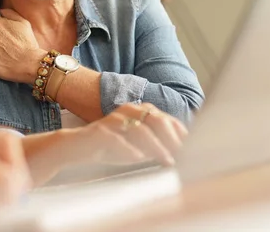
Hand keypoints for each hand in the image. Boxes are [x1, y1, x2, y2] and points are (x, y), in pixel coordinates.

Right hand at [71, 103, 187, 165]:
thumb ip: (155, 145)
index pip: (164, 118)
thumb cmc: (109, 147)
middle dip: (172, 139)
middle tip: (183, 154)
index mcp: (138, 110)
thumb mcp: (136, 145)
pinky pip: (117, 139)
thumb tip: (180, 153)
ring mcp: (113, 120)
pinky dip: (130, 149)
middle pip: (155, 120)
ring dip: (156, 146)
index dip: (179, 132)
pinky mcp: (99, 132)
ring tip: (167, 160)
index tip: (193, 146)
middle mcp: (127, 111)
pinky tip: (139, 158)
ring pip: (140, 129)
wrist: (76, 147)